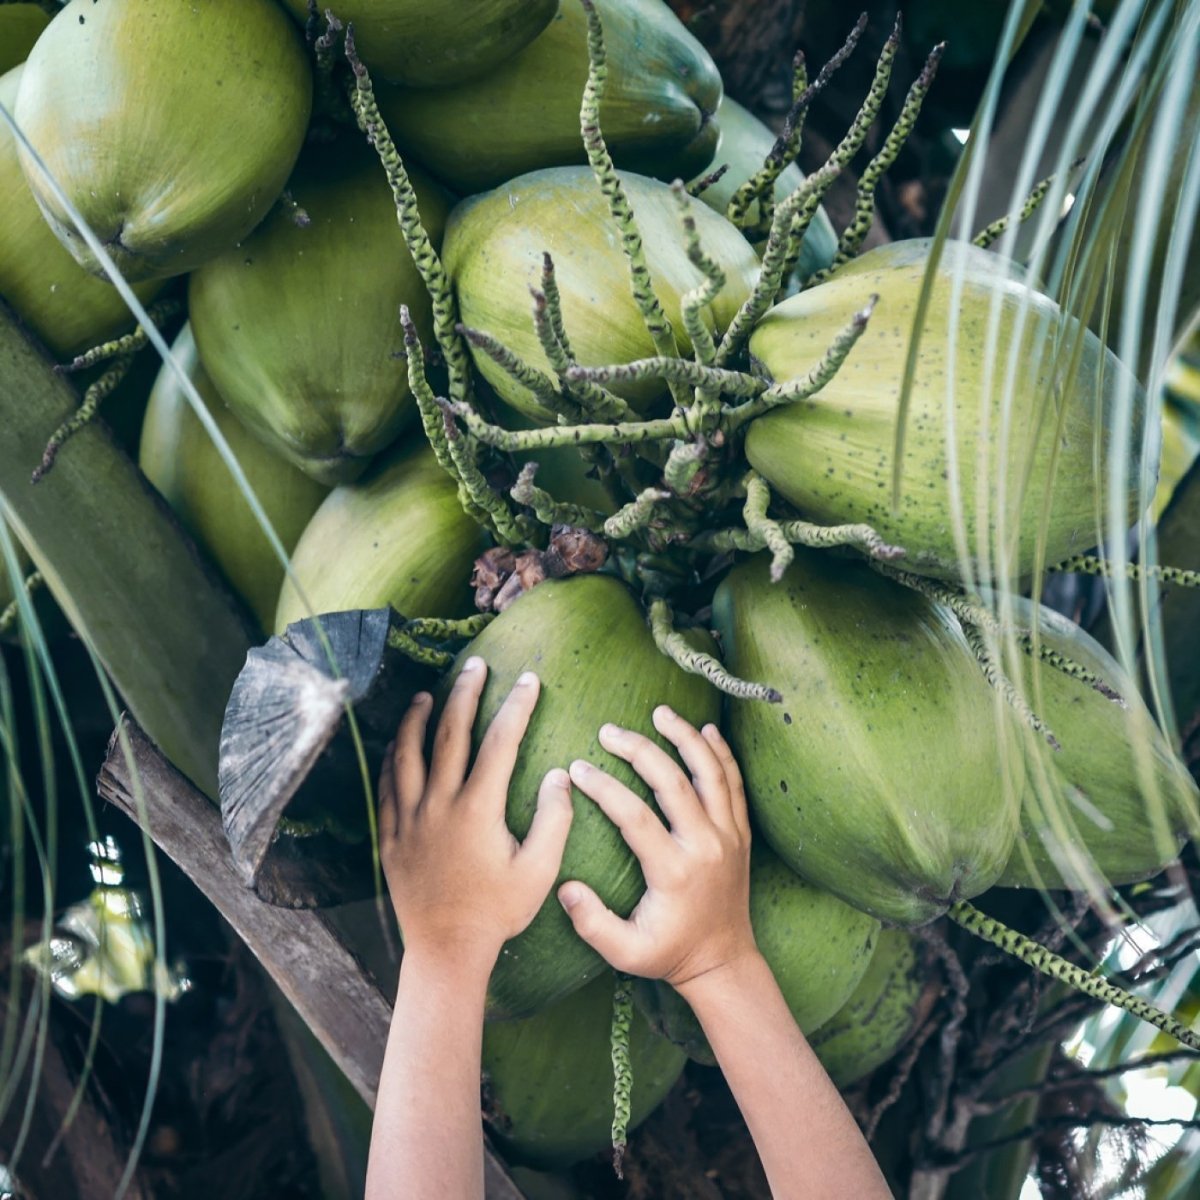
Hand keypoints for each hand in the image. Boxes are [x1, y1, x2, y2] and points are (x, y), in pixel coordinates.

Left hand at [378, 656, 573, 967]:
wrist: (446, 949)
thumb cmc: (498, 911)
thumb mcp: (540, 870)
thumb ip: (554, 820)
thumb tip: (560, 776)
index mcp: (478, 809)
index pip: (500, 742)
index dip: (516, 707)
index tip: (529, 680)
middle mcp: (439, 805)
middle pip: (450, 734)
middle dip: (465, 693)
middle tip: (476, 665)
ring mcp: (409, 819)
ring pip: (408, 754)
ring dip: (417, 718)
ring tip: (426, 695)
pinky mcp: (390, 836)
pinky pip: (385, 786)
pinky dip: (392, 759)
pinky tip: (397, 745)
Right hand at [556, 707, 756, 991]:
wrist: (723, 961)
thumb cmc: (669, 954)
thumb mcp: (624, 952)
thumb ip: (592, 923)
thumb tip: (564, 888)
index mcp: (674, 871)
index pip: (635, 816)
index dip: (604, 788)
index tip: (577, 768)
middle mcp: (706, 846)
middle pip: (675, 781)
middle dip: (640, 749)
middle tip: (609, 730)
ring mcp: (729, 836)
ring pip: (711, 772)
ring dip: (686, 737)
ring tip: (660, 712)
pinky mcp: (741, 833)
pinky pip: (734, 783)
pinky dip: (721, 753)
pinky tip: (705, 729)